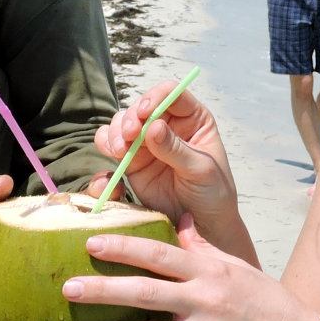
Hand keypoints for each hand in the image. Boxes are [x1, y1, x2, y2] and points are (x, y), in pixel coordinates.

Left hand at [62, 217, 315, 320]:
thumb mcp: (236, 265)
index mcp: (208, 271)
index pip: (159, 254)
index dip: (124, 247)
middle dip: (104, 290)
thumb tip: (180, 220)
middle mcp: (204, 301)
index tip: (91, 243)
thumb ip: (203, 247)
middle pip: (145, 293)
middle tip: (68, 288)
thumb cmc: (264, 300)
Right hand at [91, 83, 238, 231]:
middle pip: (140, 107)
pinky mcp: (133, 162)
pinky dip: (106, 147)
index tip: (144, 113)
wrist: (204, 226)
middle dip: (130, 119)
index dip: (154, 98)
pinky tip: (112, 158)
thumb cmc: (213, 194)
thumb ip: (176, 149)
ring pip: (122, 124)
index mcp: (193, 118)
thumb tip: (152, 126)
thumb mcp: (201, 170)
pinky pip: (112, 146)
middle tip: (129, 137)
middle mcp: (167, 125)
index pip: (170, 94)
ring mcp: (148, 143)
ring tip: (120, 152)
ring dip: (115, 133)